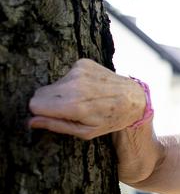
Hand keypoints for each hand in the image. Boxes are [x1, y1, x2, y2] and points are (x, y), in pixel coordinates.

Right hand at [29, 59, 145, 139]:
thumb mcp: (85, 131)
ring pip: (53, 84)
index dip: (41, 112)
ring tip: (83, 98)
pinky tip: (88, 88)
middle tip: (70, 109)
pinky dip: (72, 82)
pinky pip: (65, 75)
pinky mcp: (83, 62)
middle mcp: (74, 84)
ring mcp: (79, 70)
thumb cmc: (111, 119)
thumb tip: (31, 121)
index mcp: (74, 105)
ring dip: (62, 92)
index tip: (52, 116)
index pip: (35, 104)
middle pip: (40, 93)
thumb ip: (56, 125)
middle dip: (49, 102)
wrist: (134, 97)